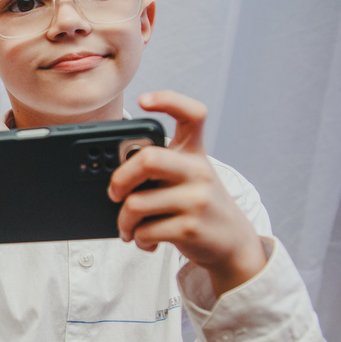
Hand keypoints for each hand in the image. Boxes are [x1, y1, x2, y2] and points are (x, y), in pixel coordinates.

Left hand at [109, 90, 266, 294]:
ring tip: (127, 227)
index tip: (144, 99)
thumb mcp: (185, 179)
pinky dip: (137, 239)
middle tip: (114, 193)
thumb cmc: (196, 206)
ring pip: (136, 204)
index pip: (192, 114)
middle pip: (148, 160)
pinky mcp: (191, 227)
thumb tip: (111, 175)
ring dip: (123, 221)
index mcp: (194, 153)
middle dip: (119, 179)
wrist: (231, 242)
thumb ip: (157, 170)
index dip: (169, 100)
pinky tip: (145, 239)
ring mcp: (197, 199)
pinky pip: (145, 231)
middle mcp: (198, 170)